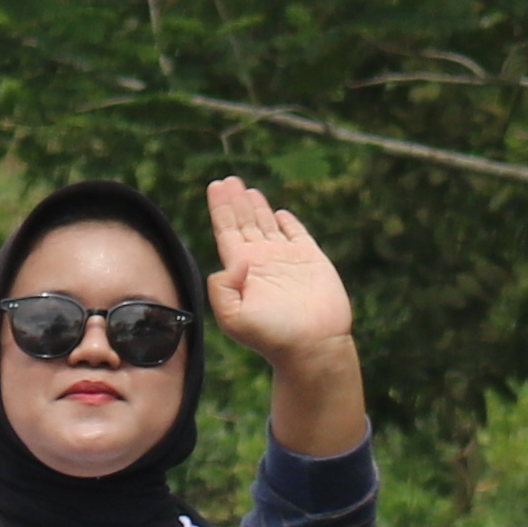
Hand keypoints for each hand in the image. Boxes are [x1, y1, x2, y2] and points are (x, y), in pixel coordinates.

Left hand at [198, 177, 355, 367]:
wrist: (312, 346)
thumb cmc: (273, 337)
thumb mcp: (233, 318)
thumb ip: (221, 289)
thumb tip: (232, 261)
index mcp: (241, 270)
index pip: (226, 231)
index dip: (220, 208)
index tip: (215, 186)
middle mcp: (261, 261)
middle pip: (243, 223)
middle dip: (235, 201)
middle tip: (228, 180)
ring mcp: (286, 259)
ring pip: (267, 224)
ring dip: (256, 207)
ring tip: (247, 189)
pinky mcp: (311, 260)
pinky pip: (297, 234)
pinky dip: (288, 223)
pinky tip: (280, 213)